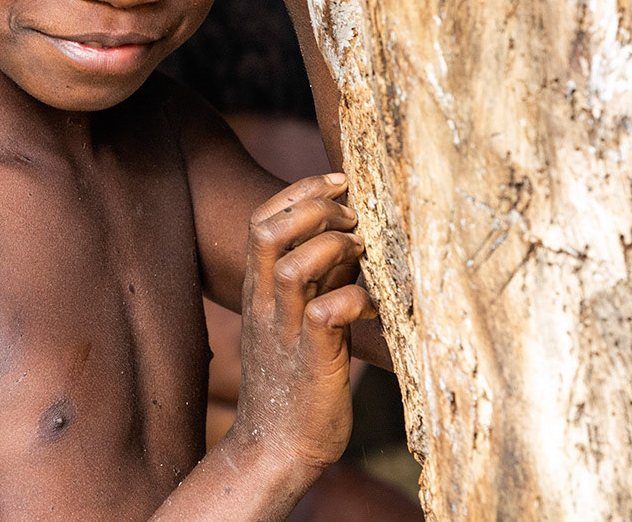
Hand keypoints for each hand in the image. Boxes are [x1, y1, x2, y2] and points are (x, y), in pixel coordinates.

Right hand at [231, 173, 377, 479]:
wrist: (275, 450)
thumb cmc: (296, 382)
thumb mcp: (297, 320)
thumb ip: (316, 281)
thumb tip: (349, 240)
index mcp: (259, 291)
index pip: (260, 221)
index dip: (299, 191)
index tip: (338, 182)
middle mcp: (265, 305)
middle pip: (267, 231)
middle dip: (314, 207)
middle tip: (353, 216)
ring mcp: (285, 332)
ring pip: (292, 265)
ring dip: (333, 247)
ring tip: (362, 252)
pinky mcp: (311, 360)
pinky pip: (327, 313)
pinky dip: (355, 298)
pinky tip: (372, 307)